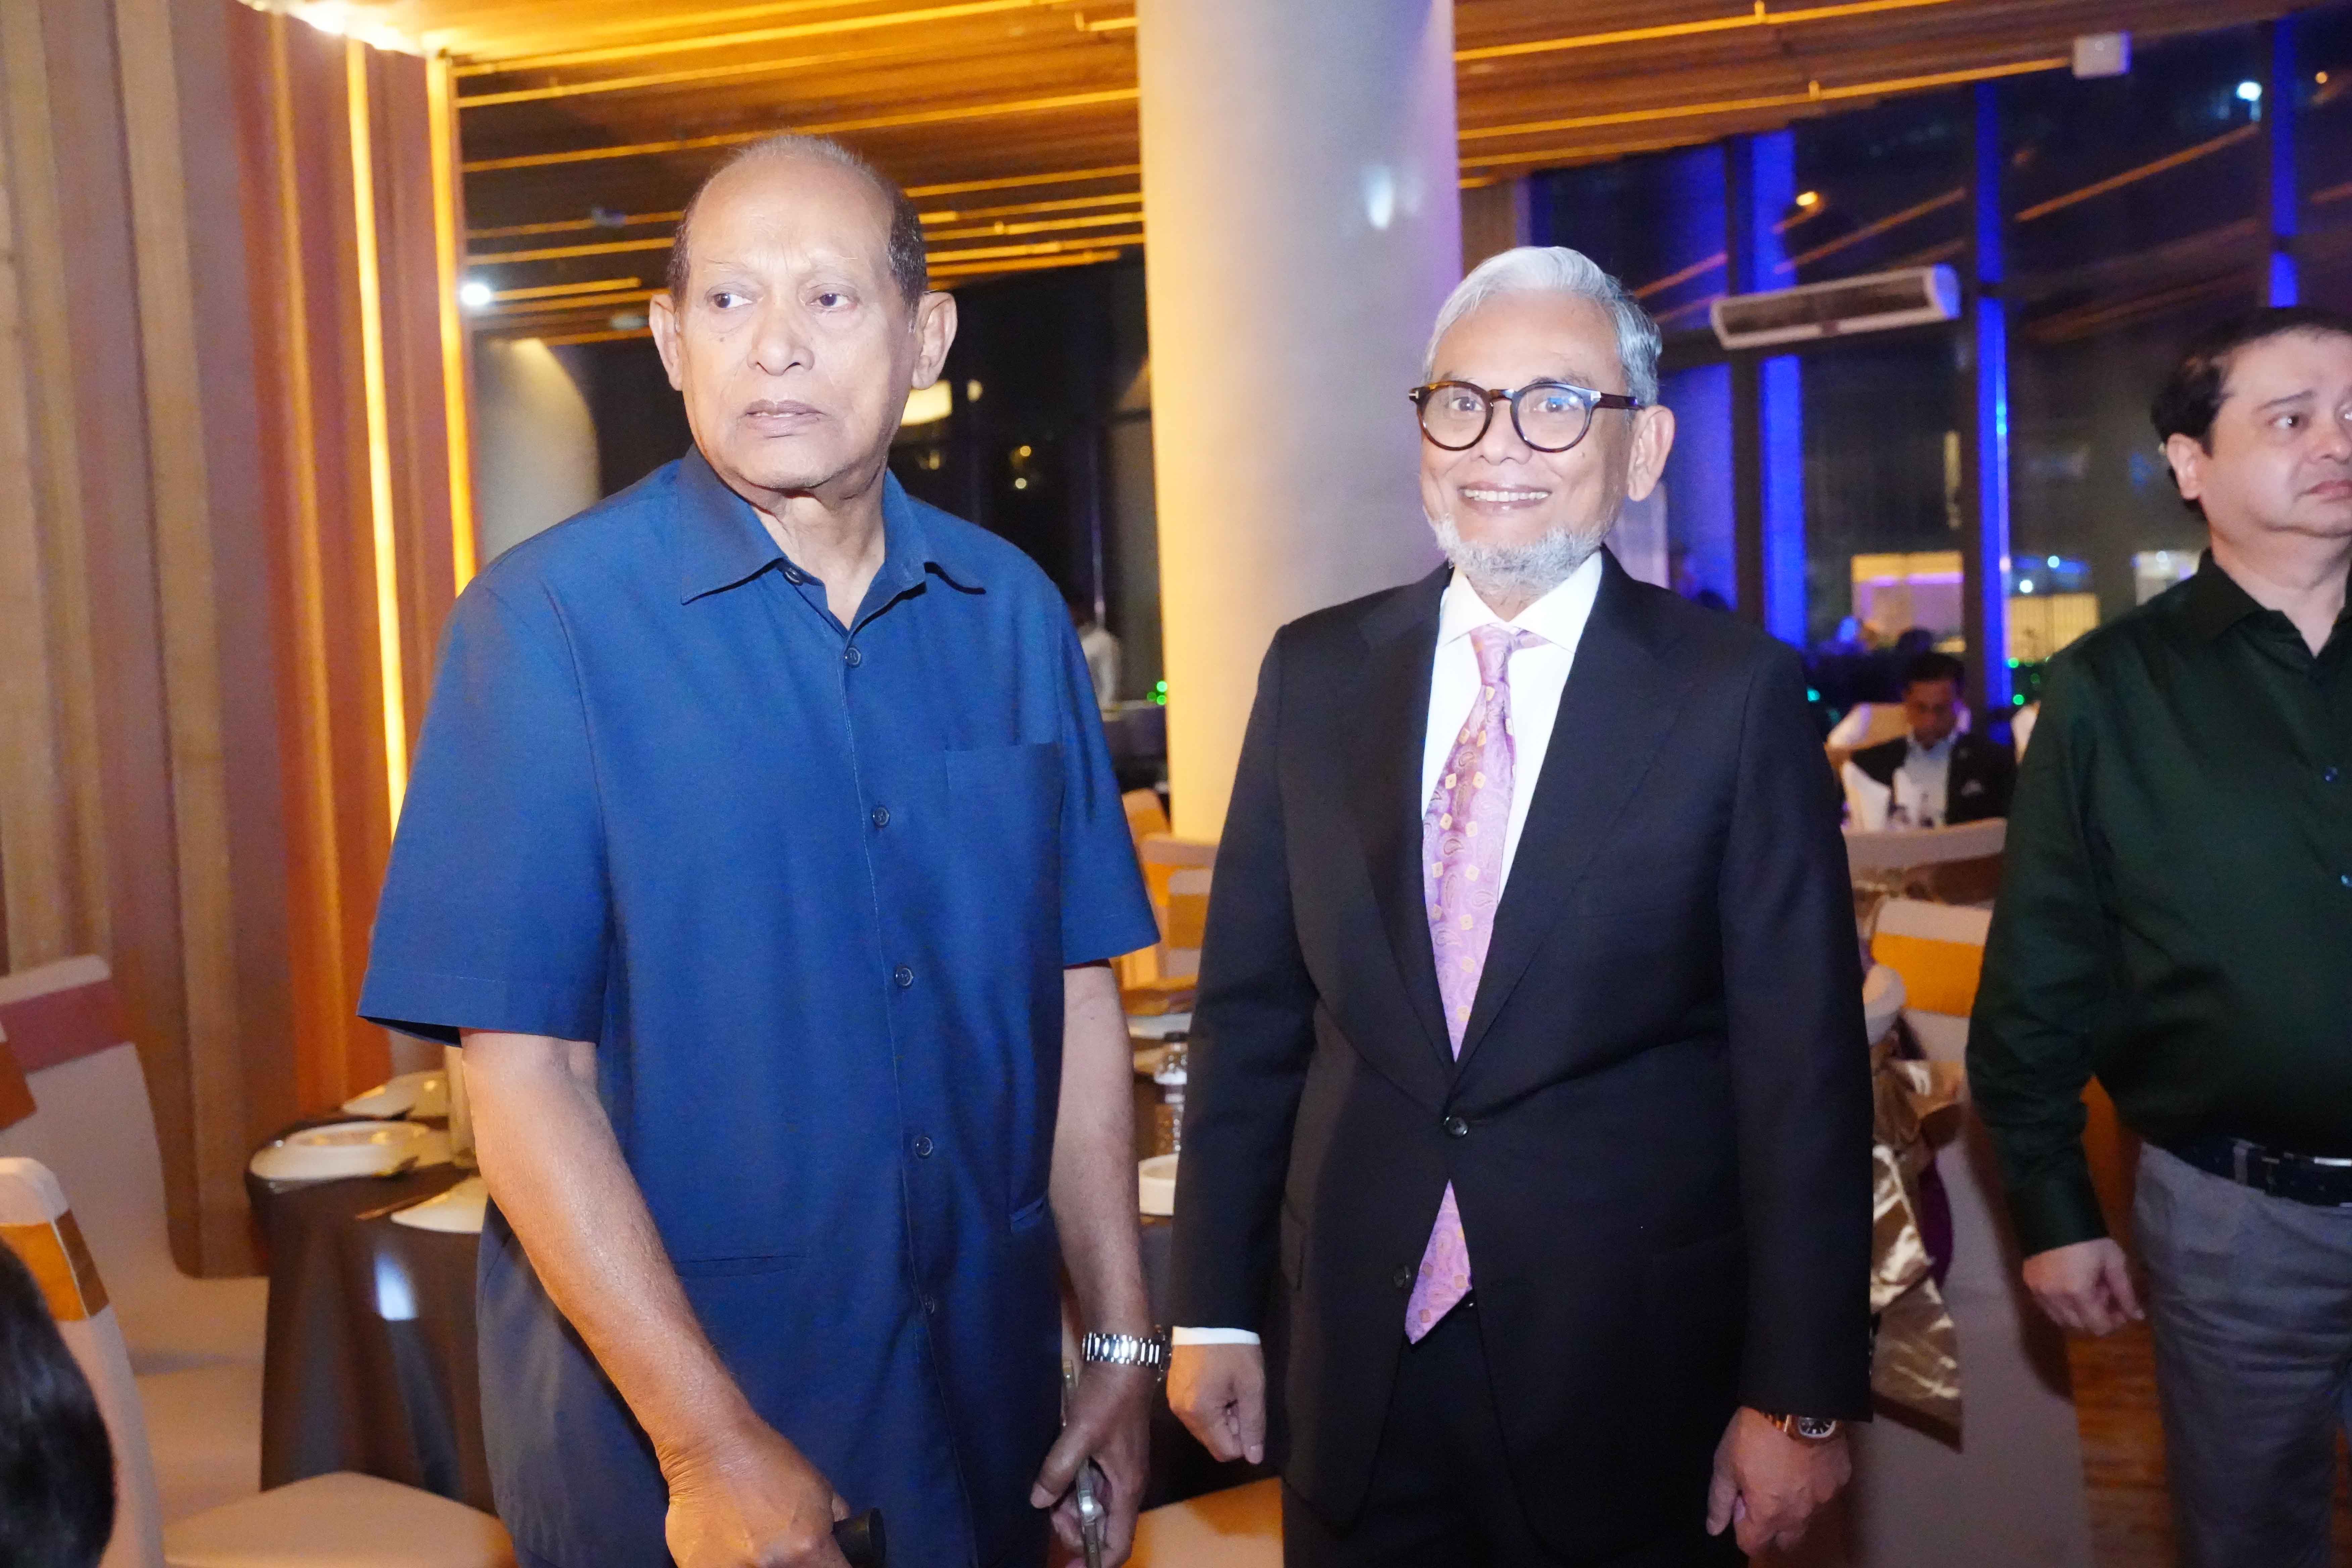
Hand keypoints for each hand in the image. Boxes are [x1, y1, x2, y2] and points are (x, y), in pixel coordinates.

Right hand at [660, 1417, 850, 1567]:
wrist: (711, 1448)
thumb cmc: (768, 1461)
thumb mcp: (820, 1488)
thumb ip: (835, 1524)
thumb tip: (843, 1547)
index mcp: (806, 1549)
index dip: (835, 1567)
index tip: (824, 1562)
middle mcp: (771, 1567)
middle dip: (796, 1565)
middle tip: (785, 1548)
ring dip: (759, 1564)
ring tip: (751, 1542)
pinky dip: (728, 1564)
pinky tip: (726, 1547)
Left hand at [1031, 1362, 1151, 1565]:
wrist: (1122, 1359)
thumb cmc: (1108, 1399)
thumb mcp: (1080, 1435)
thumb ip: (1059, 1470)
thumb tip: (1039, 1501)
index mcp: (1127, 1488)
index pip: (1118, 1543)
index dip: (1094, 1561)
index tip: (1067, 1566)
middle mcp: (1125, 1485)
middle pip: (1100, 1527)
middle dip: (1073, 1527)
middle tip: (1047, 1511)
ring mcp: (1116, 1470)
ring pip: (1093, 1505)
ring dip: (1069, 1506)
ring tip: (1047, 1491)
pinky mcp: (1106, 1455)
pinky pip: (1089, 1483)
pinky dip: (1071, 1486)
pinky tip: (1054, 1475)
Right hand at [1167, 1342, 1265, 1464]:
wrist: (1209, 1315)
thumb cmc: (1234, 1349)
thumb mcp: (1252, 1386)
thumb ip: (1253, 1424)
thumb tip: (1254, 1458)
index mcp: (1201, 1413)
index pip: (1225, 1452)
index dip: (1244, 1438)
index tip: (1247, 1409)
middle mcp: (1182, 1413)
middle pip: (1213, 1442)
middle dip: (1231, 1428)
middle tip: (1239, 1396)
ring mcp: (1174, 1402)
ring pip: (1203, 1429)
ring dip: (1220, 1417)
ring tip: (1228, 1388)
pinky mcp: (1172, 1391)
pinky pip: (1194, 1413)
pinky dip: (1208, 1407)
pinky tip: (1215, 1383)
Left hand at [1706, 1408, 1849, 1554]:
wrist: (1799, 1403)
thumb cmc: (1755, 1433)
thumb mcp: (1725, 1463)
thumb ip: (1720, 1500)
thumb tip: (1714, 1528)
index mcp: (1768, 1514)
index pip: (1752, 1544)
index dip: (1741, 1526)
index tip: (1740, 1500)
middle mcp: (1799, 1514)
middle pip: (1785, 1541)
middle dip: (1772, 1529)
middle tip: (1763, 1494)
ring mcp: (1824, 1498)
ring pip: (1808, 1518)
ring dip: (1794, 1507)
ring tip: (1784, 1472)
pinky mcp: (1840, 1479)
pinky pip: (1825, 1492)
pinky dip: (1814, 1484)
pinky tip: (1805, 1460)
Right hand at [2022, 1237, 2142, 1335]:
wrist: (2054, 1214)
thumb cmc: (2090, 1238)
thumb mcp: (2113, 1262)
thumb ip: (2125, 1293)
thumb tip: (2137, 1316)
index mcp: (2077, 1292)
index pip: (2098, 1326)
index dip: (2113, 1323)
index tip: (2120, 1309)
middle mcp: (2054, 1298)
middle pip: (2080, 1326)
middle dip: (2096, 1316)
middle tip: (2104, 1295)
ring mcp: (2038, 1292)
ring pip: (2061, 1320)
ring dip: (2078, 1313)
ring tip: (2086, 1290)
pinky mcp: (2029, 1284)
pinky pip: (2047, 1308)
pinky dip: (2061, 1306)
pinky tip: (2070, 1287)